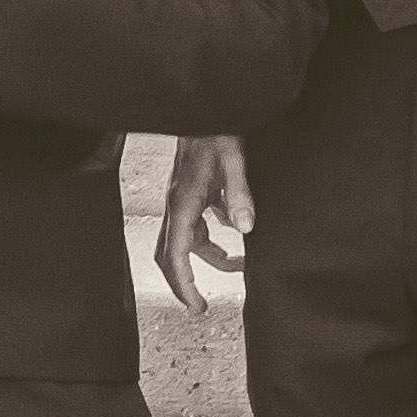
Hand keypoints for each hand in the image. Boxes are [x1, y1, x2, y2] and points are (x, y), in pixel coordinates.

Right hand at [156, 132, 254, 309]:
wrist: (205, 109)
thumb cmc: (216, 130)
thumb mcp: (234, 160)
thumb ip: (239, 194)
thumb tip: (246, 229)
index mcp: (183, 203)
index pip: (176, 254)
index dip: (184, 284)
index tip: (197, 307)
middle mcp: (176, 205)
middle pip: (170, 255)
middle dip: (183, 283)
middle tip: (201, 307)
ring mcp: (181, 200)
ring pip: (184, 242)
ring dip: (207, 258)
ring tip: (238, 265)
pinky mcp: (190, 194)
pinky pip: (196, 226)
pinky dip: (211, 237)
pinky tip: (234, 230)